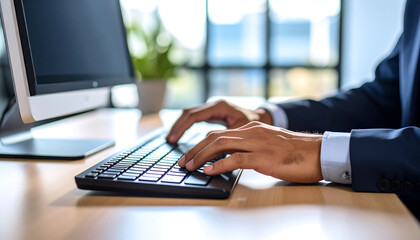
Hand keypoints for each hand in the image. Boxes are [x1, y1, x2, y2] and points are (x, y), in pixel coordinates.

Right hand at [166, 100, 272, 142]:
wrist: (263, 118)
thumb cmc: (256, 125)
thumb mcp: (242, 133)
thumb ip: (227, 140)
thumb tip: (209, 149)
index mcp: (219, 107)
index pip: (194, 115)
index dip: (182, 128)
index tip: (174, 139)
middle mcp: (214, 105)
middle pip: (188, 113)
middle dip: (177, 127)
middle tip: (169, 140)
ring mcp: (212, 108)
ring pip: (190, 114)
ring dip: (179, 126)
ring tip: (171, 139)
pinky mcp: (212, 114)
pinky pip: (194, 118)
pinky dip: (186, 126)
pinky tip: (180, 135)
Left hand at [178, 121, 322, 182]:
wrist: (318, 152)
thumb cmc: (296, 152)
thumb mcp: (269, 145)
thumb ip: (251, 148)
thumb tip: (232, 159)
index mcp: (252, 128)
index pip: (219, 133)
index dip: (201, 144)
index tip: (190, 155)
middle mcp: (252, 132)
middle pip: (215, 137)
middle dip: (195, 149)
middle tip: (183, 162)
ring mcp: (257, 143)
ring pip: (221, 145)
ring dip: (201, 156)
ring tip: (189, 166)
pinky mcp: (264, 156)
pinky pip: (236, 159)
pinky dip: (218, 165)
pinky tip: (208, 171)